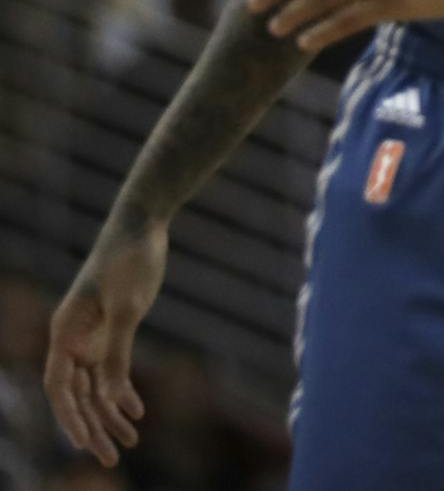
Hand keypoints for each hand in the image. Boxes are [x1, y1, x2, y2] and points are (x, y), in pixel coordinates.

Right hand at [46, 217, 165, 464]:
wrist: (144, 225)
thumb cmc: (130, 259)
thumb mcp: (129, 306)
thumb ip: (118, 351)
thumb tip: (110, 399)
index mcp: (65, 331)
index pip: (59, 386)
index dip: (70, 417)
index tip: (84, 442)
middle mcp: (72, 338)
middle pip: (76, 394)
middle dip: (92, 427)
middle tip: (111, 458)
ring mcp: (91, 336)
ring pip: (94, 387)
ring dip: (109, 414)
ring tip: (130, 442)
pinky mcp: (111, 331)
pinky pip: (111, 371)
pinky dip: (122, 391)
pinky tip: (136, 412)